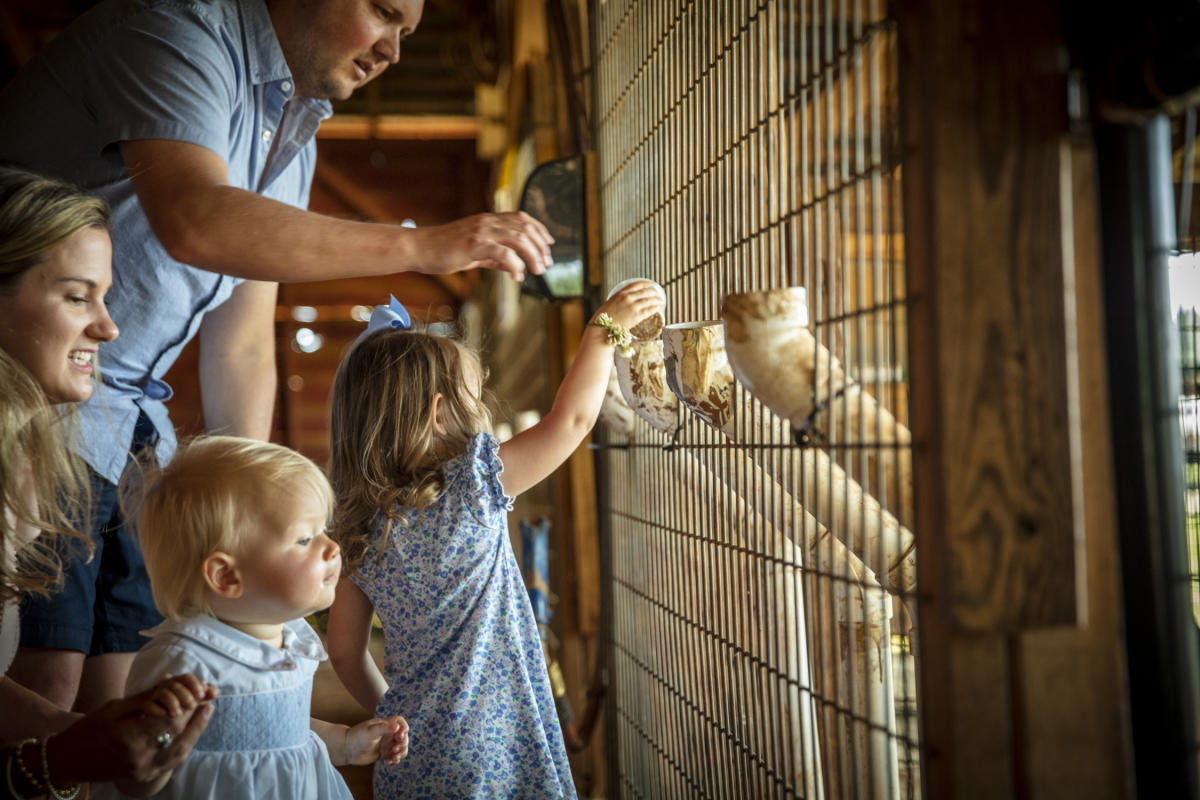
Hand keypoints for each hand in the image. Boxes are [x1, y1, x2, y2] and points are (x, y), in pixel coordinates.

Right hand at [48, 680, 216, 785]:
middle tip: (210, 702)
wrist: (66, 761)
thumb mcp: (115, 708)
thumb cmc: (87, 729)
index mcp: (132, 739)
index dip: (189, 705)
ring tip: (205, 714)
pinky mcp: (143, 778)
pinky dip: (184, 746)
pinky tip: (190, 732)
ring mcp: (143, 772)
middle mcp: (141, 759)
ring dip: (195, 733)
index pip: (172, 720)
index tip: (199, 692)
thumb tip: (172, 681)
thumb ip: (147, 697)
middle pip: (181, 737)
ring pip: (180, 753)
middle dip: (197, 719)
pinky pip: (171, 763)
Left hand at [344, 716, 408, 765]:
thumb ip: (384, 728)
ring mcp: (385, 744)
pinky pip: (394, 756)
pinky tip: (390, 762)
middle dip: (403, 743)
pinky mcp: (383, 754)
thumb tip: (397, 726)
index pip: (400, 722)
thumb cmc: (357, 736)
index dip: (404, 727)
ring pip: (400, 747)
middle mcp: (387, 734)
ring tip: (395, 757)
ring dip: (401, 752)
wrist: (346, 749)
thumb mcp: (370, 731)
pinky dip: (395, 759)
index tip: (400, 735)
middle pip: (403, 736)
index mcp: (385, 725)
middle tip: (395, 748)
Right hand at [405, 212, 553, 281]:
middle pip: (525, 228)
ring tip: (538, 271)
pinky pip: (503, 253)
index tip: (549, 244)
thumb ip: (494, 258)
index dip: (539, 229)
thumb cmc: (442, 251)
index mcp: (488, 221)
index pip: (521, 218)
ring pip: (518, 238)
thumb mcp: (474, 253)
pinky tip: (517, 276)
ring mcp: (481, 231)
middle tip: (546, 264)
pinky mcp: (474, 244)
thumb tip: (514, 266)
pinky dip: (515, 265)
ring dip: (533, 255)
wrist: (418, 248)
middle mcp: (487, 222)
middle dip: (540, 247)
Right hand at [591, 280, 664, 332]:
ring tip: (661, 300)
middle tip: (658, 293)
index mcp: (621, 294)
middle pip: (645, 292)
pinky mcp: (637, 316)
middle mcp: (628, 298)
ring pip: (649, 301)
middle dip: (653, 292)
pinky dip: (655, 308)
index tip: (650, 284)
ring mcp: (633, 307)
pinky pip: (649, 310)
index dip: (645, 284)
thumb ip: (620, 300)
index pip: (636, 285)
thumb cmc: (605, 317)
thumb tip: (627, 300)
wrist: (603, 327)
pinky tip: (659, 307)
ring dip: (656, 300)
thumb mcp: (611, 303)